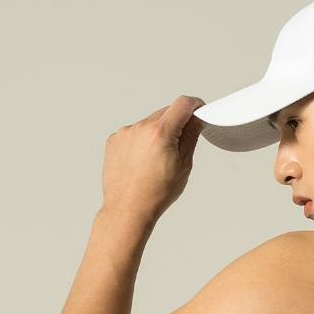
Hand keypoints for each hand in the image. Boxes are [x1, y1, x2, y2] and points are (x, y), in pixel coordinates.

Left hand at [100, 94, 207, 222]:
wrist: (129, 208)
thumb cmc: (156, 193)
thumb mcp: (183, 165)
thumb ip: (190, 136)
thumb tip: (196, 119)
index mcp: (160, 133)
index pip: (182, 105)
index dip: (194, 105)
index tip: (198, 109)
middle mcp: (140, 128)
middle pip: (165, 113)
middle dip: (175, 124)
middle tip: (178, 148)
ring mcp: (125, 133)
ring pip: (148, 124)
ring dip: (156, 134)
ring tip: (156, 161)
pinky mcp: (114, 139)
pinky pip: (133, 133)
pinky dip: (141, 142)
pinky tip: (142, 162)